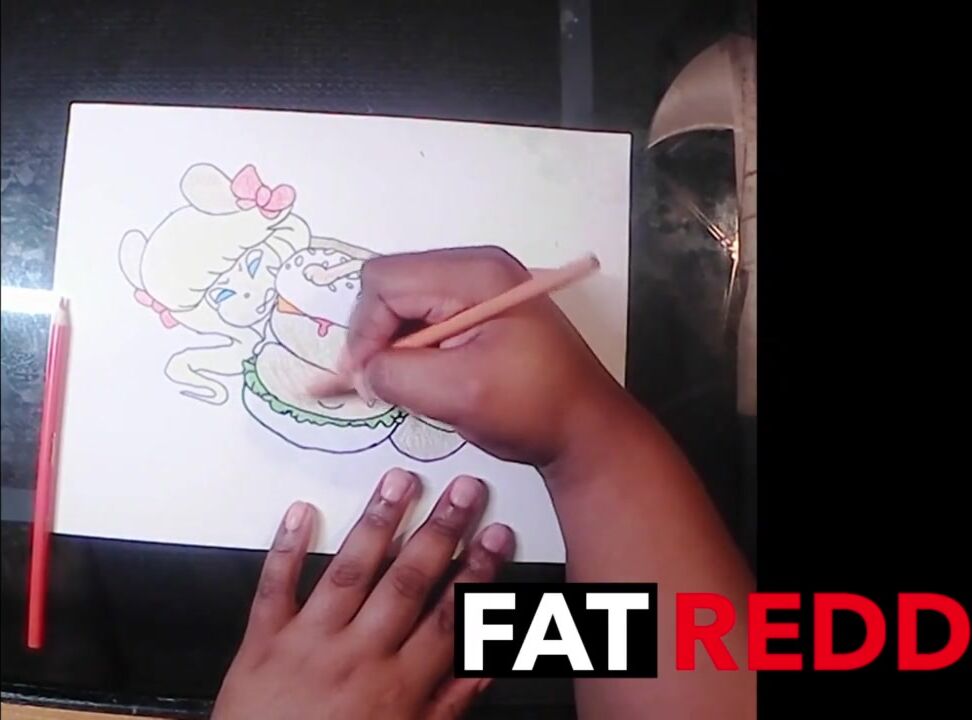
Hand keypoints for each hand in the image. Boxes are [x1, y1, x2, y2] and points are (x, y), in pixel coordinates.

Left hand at [213, 468, 514, 719]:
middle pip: (406, 584)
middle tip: (465, 490)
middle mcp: (356, 657)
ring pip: (349, 573)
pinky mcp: (263, 643)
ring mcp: (308, 644)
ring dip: (378, 524)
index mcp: (396, 687)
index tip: (497, 535)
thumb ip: (451, 701)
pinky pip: (274, 589)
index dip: (477, 573)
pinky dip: (285, 549)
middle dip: (440, 532)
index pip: (447, 617)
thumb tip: (486, 658)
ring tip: (402, 482)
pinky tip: (302, 511)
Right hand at [341, 247, 630, 467]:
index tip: (365, 380)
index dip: (365, 331)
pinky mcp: (478, 310)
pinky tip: (423, 381)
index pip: (385, 282)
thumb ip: (398, 375)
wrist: (586, 428)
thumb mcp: (459, 393)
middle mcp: (473, 268)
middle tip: (378, 385)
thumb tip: (360, 371)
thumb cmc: (534, 408)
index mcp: (474, 273)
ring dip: (393, 346)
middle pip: (390, 286)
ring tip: (404, 387)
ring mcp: (477, 287)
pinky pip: (424, 319)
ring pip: (403, 305)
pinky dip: (411, 351)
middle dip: (376, 336)